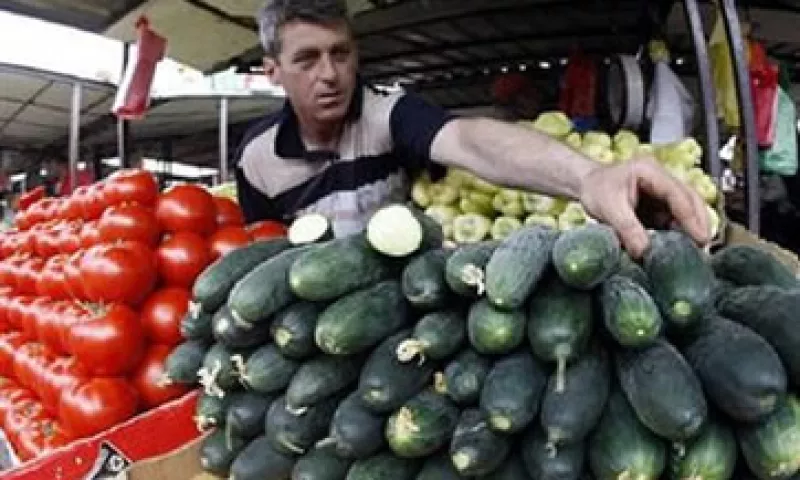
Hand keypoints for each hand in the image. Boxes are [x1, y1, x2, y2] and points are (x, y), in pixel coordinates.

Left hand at [578, 159, 710, 257]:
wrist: (586, 185)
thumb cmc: (596, 189)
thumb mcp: (608, 209)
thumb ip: (627, 229)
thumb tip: (644, 252)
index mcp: (650, 172)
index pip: (678, 195)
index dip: (691, 217)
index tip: (700, 238)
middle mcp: (662, 180)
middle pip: (691, 200)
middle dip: (700, 223)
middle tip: (704, 247)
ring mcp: (662, 193)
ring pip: (686, 211)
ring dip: (692, 230)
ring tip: (696, 251)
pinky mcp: (659, 206)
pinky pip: (674, 220)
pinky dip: (679, 234)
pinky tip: (680, 249)